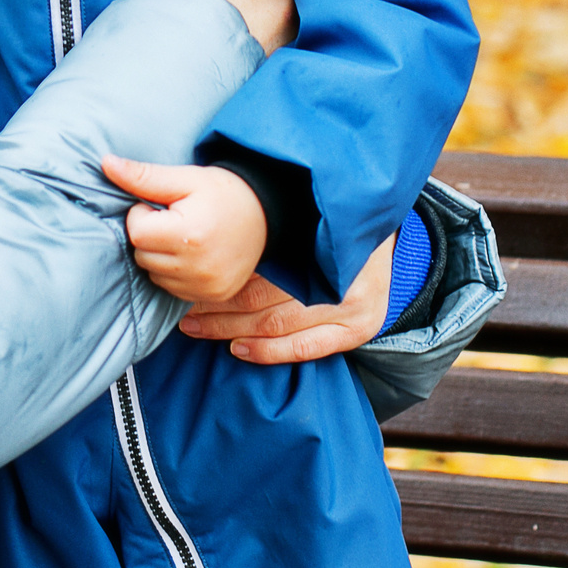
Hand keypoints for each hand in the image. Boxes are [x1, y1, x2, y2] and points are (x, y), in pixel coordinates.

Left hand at [99, 156, 267, 303]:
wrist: (267, 214)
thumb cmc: (223, 192)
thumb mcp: (185, 177)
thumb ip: (143, 175)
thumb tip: (105, 163)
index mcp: (190, 235)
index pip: (136, 232)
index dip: (143, 213)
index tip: (164, 205)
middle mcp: (198, 267)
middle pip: (142, 255)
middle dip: (150, 235)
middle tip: (175, 219)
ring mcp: (206, 286)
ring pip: (153, 273)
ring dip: (160, 255)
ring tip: (185, 236)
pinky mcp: (211, 296)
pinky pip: (171, 288)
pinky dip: (174, 271)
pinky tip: (193, 254)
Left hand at [176, 229, 395, 362]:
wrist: (385, 235)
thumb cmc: (331, 223)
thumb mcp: (305, 215)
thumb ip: (268, 228)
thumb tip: (213, 236)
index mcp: (321, 242)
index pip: (259, 266)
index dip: (220, 275)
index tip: (189, 276)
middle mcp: (339, 276)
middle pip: (263, 297)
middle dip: (217, 304)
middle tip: (182, 306)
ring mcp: (352, 307)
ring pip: (276, 324)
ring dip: (230, 328)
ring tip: (196, 326)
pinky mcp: (358, 329)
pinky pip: (304, 348)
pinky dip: (268, 352)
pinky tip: (237, 349)